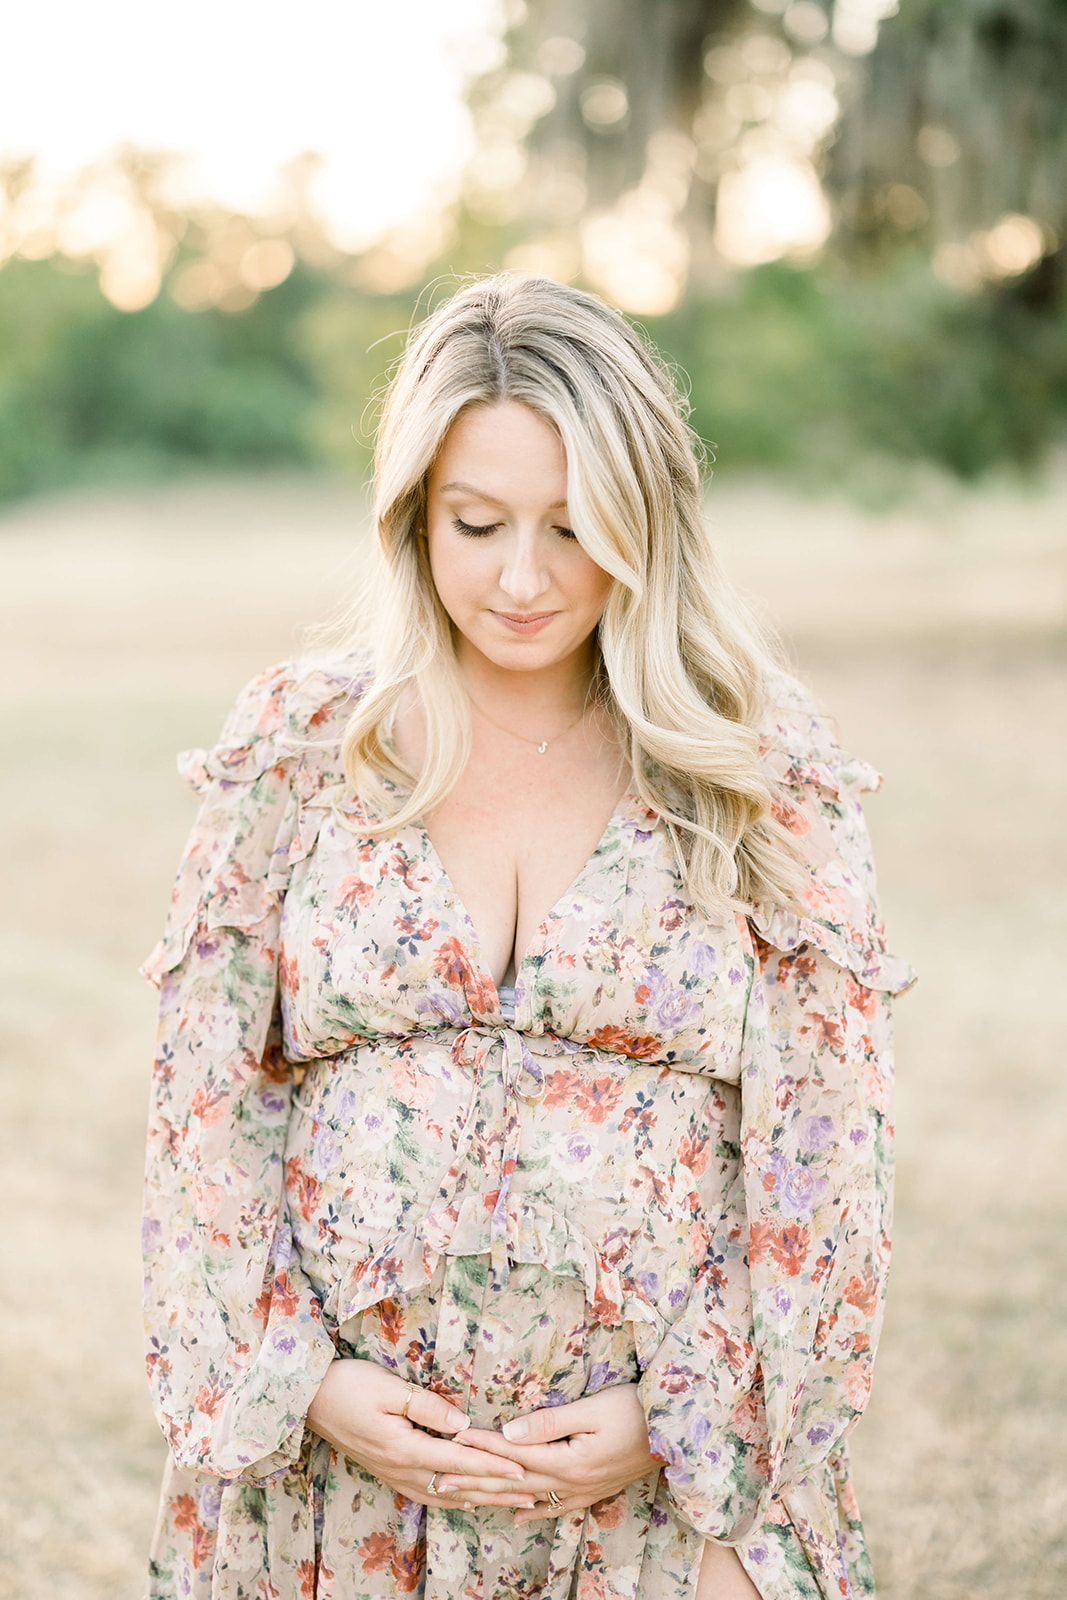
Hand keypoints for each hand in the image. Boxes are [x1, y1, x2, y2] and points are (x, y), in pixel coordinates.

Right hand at [306, 1360, 536, 1509]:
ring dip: (481, 1498)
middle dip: (498, 1489)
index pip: (461, 1459)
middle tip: (532, 1493)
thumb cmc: (348, 1386)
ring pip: (447, 1494)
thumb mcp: (388, 1388)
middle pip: (460, 1484)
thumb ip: (427, 1406)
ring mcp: (394, 1474)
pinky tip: (465, 1499)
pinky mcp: (388, 1471)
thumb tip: (463, 1422)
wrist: (308, 1400)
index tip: (524, 1469)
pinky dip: (454, 1498)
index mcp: (406, 1448)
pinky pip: (429, 1493)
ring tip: (509, 1501)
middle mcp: (403, 1469)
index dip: (495, 1464)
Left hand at [449, 1383, 658, 1523]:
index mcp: (568, 1461)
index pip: (514, 1453)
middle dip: (477, 1475)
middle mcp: (572, 1483)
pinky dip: (533, 1510)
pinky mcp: (594, 1489)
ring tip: (466, 1496)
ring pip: (530, 1497)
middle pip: (515, 1480)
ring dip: (497, 1495)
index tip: (452, 1439)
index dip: (482, 1445)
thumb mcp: (594, 1410)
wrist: (679, 1432)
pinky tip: (518, 1514)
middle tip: (441, 1474)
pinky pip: (556, 1506)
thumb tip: (510, 1432)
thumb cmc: (636, 1411)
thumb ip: (550, 1423)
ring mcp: (583, 1490)